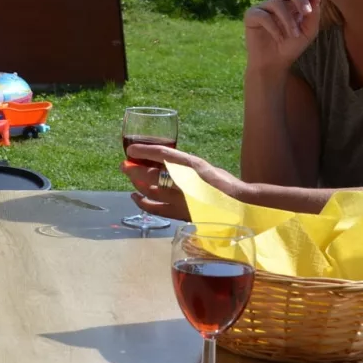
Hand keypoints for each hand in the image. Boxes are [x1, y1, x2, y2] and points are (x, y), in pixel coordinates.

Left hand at [124, 142, 247, 217]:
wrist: (238, 207)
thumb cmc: (223, 185)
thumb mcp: (202, 168)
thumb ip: (183, 166)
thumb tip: (163, 165)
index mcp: (192, 166)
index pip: (162, 155)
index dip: (144, 151)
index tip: (131, 149)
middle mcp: (184, 182)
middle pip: (150, 174)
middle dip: (134, 168)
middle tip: (125, 164)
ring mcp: (179, 199)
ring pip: (149, 190)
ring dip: (136, 182)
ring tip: (129, 176)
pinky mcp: (178, 213)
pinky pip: (154, 208)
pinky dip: (141, 201)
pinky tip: (135, 196)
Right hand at [244, 0, 322, 75]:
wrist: (275, 63)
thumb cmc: (292, 46)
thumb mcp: (309, 31)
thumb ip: (314, 14)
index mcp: (293, 2)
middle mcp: (278, 1)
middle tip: (306, 12)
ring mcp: (264, 7)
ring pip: (276, 3)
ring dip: (288, 20)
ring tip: (294, 35)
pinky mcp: (252, 15)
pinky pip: (263, 15)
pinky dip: (274, 27)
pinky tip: (279, 38)